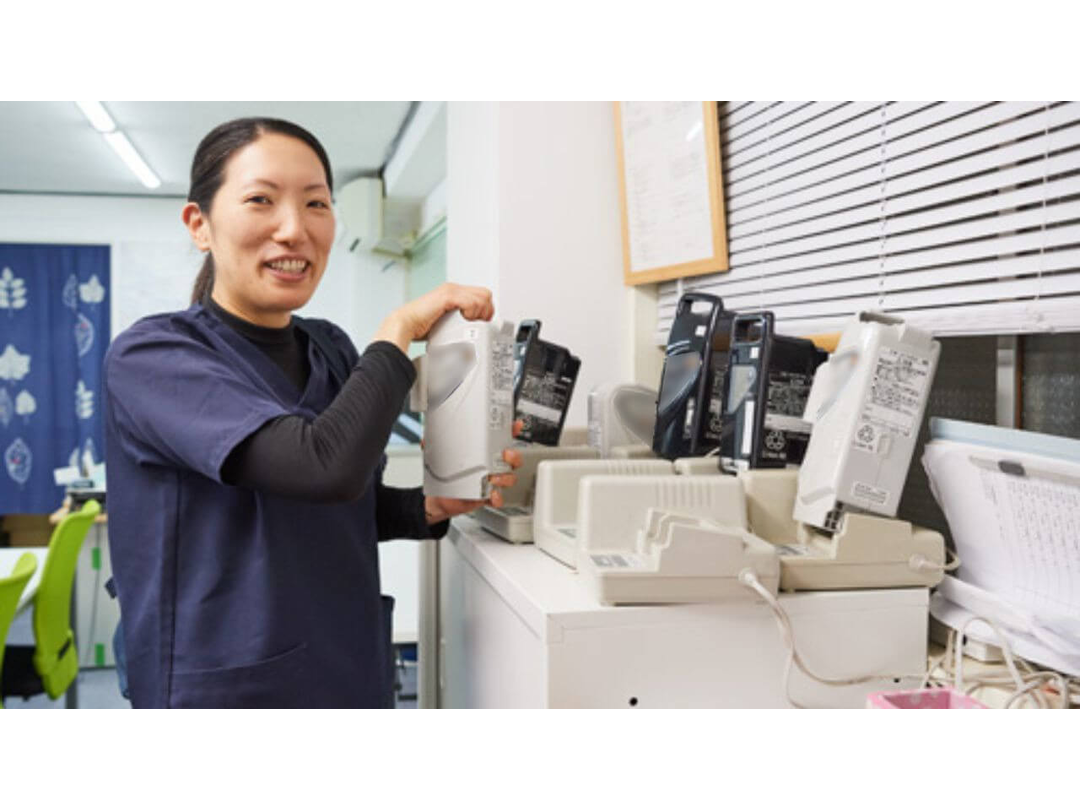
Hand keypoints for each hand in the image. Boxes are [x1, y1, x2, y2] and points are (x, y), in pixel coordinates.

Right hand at [374, 283, 494, 353]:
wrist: (405, 325)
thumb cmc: (421, 326)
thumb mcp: (447, 323)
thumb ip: (458, 321)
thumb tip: (473, 332)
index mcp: (454, 293)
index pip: (482, 295)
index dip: (486, 310)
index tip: (480, 324)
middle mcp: (454, 289)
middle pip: (486, 294)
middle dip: (485, 311)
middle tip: (476, 324)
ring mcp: (451, 290)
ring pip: (482, 297)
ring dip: (479, 313)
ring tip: (468, 322)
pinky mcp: (447, 296)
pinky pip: (471, 301)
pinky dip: (471, 313)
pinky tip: (462, 320)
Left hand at [424, 420, 523, 523]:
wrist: (441, 497)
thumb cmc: (446, 473)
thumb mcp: (439, 455)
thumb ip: (435, 445)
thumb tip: (426, 439)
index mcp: (483, 452)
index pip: (501, 438)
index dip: (511, 430)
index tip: (515, 425)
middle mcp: (491, 465)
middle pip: (513, 458)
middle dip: (514, 455)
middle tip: (505, 454)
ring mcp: (492, 481)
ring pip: (509, 477)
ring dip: (505, 477)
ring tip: (493, 478)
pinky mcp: (488, 496)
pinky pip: (499, 498)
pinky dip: (497, 498)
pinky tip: (491, 495)